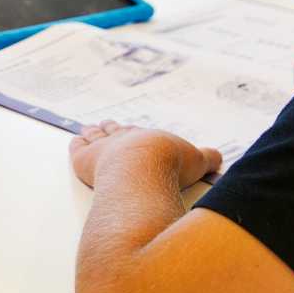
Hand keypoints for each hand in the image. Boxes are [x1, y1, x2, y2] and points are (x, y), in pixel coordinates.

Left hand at [69, 121, 221, 189]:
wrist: (143, 169)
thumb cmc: (169, 165)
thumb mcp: (196, 161)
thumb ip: (207, 158)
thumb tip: (217, 156)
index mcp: (148, 138)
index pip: (140, 134)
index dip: (136, 133)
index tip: (134, 130)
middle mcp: (124, 139)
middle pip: (115, 130)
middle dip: (113, 128)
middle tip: (107, 124)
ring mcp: (102, 148)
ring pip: (95, 137)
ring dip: (92, 133)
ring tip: (89, 129)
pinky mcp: (84, 160)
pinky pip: (78, 148)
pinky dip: (77, 144)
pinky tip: (76, 141)